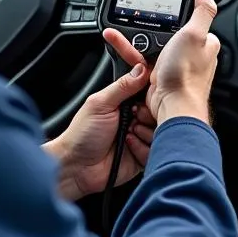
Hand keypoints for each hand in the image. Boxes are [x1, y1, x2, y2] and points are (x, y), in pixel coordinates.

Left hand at [43, 37, 155, 201]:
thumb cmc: (82, 134)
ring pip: (160, 133)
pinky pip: (156, 152)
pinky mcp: (143, 157)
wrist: (77, 168)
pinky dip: (143, 150)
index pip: (149, 94)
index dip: (151, 97)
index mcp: (125, 103)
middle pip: (159, 114)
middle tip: (133, 120)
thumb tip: (141, 69)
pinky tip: (128, 148)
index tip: (144, 101)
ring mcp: (140, 139)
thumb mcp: (101, 104)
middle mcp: (135, 120)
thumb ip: (123, 86)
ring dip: (144, 134)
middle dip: (148, 117)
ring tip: (127, 136)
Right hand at [105, 0, 219, 126]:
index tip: (166, 5)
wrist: (171, 106)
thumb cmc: (186, 75)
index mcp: (205, 43)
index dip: (180, 12)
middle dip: (156, 28)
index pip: (193, 20)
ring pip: (154, 45)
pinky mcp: (159, 75)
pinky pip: (143, 58)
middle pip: (171, 32)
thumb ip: (202, 10)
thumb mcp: (195, 34)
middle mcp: (191, 55)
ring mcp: (174, 65)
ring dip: (140, 39)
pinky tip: (122, 46)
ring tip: (124, 31)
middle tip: (143, 20)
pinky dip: (131, 51)